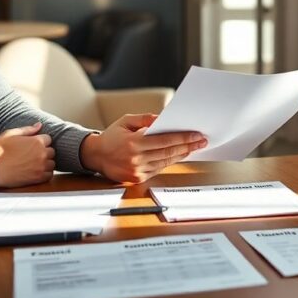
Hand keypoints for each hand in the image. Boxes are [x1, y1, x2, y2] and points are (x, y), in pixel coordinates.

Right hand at [0, 122, 54, 187]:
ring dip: (45, 163)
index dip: (40, 141)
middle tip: (32, 155)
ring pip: (52, 163)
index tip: (32, 145)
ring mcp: (41, 166)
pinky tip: (36, 171)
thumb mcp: (11, 134)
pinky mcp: (38, 178)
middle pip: (52, 151)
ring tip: (34, 163)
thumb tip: (39, 125)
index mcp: (37, 141)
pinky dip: (45, 173)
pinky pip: (49, 175)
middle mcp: (42, 153)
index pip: (48, 139)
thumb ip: (27, 129)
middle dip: (44, 152)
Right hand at [81, 113, 206, 183]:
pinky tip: (179, 156)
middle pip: (169, 153)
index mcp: (134, 143)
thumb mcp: (126, 121)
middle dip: (188, 146)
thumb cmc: (112, 136)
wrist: (95, 156)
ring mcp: (137, 171)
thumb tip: (163, 119)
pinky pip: (158, 169)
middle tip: (202, 141)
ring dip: (182, 155)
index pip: (165, 141)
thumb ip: (145, 119)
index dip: (183, 138)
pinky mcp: (137, 178)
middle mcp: (136, 159)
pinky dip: (170, 162)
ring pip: (166, 162)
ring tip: (194, 148)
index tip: (197, 135)